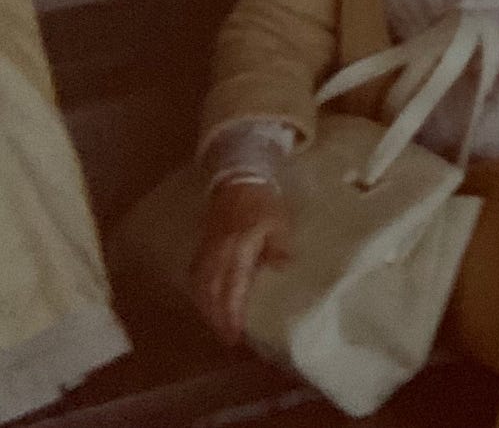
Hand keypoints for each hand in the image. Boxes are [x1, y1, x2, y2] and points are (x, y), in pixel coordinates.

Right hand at [189, 182, 291, 346]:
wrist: (238, 179)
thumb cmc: (263, 203)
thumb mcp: (279, 222)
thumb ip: (279, 246)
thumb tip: (282, 268)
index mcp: (238, 249)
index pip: (232, 288)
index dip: (231, 314)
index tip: (235, 335)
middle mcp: (217, 254)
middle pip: (212, 293)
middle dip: (217, 318)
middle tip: (226, 340)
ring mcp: (207, 251)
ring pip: (200, 287)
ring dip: (207, 309)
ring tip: (217, 327)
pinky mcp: (202, 247)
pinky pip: (195, 276)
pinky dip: (199, 293)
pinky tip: (205, 303)